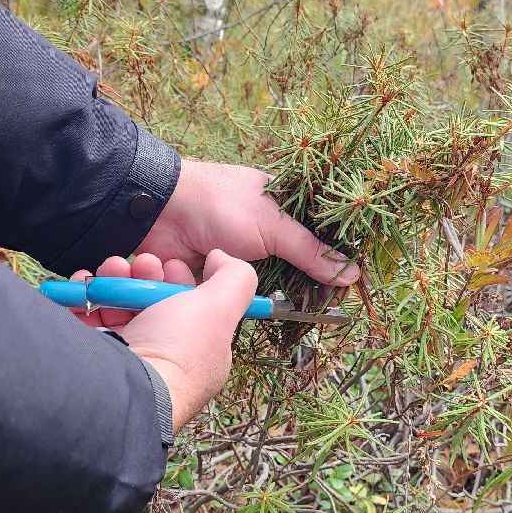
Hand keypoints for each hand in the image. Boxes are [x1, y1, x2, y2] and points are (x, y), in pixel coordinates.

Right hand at [69, 250, 257, 431]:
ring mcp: (124, 358)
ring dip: (110, 280)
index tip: (170, 264)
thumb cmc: (175, 351)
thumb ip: (234, 279)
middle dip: (142, 275)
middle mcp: (161, 356)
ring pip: (114, 306)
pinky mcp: (90, 355)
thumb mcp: (219, 308)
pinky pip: (83, 318)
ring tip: (107, 270)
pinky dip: (80, 298)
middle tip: (136, 264)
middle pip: (150, 302)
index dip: (180, 279)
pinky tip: (82, 285)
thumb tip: (222, 257)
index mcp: (195, 351)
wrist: (120, 387)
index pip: (190, 307)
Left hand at [138, 160, 358, 286]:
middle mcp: (261, 233)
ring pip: (261, 287)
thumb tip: (351, 274)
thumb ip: (311, 252)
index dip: (328, 265)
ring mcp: (236, 255)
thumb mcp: (274, 226)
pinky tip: (242, 305)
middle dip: (297, 287)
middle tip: (314, 306)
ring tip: (272, 305)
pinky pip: (233, 296)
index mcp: (281, 209)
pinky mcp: (213, 276)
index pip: (316, 240)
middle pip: (291, 268)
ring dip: (261, 295)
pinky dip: (235, 301)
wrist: (160, 211)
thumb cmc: (221, 205)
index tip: (342, 290)